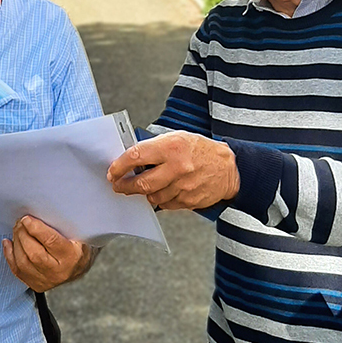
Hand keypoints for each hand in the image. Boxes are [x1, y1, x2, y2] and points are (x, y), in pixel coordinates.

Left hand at [2, 216, 92, 292]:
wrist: (79, 267)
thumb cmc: (78, 245)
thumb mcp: (78, 233)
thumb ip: (64, 223)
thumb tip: (42, 209)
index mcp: (72, 256)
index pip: (51, 241)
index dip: (36, 229)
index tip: (27, 219)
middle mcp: (59, 272)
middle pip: (34, 253)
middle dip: (23, 234)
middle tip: (20, 222)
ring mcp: (46, 280)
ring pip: (23, 262)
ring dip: (16, 242)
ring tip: (17, 229)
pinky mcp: (35, 284)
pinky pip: (17, 270)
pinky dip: (10, 254)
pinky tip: (10, 242)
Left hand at [106, 131, 238, 209]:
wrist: (229, 168)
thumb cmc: (200, 150)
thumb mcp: (177, 138)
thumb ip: (154, 147)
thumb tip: (130, 158)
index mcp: (172, 147)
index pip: (136, 157)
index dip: (120, 166)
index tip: (113, 171)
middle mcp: (177, 167)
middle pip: (141, 183)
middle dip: (125, 186)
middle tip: (118, 185)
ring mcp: (183, 187)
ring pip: (152, 197)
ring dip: (144, 193)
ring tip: (145, 185)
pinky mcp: (188, 201)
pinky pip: (166, 204)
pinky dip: (161, 199)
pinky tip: (164, 190)